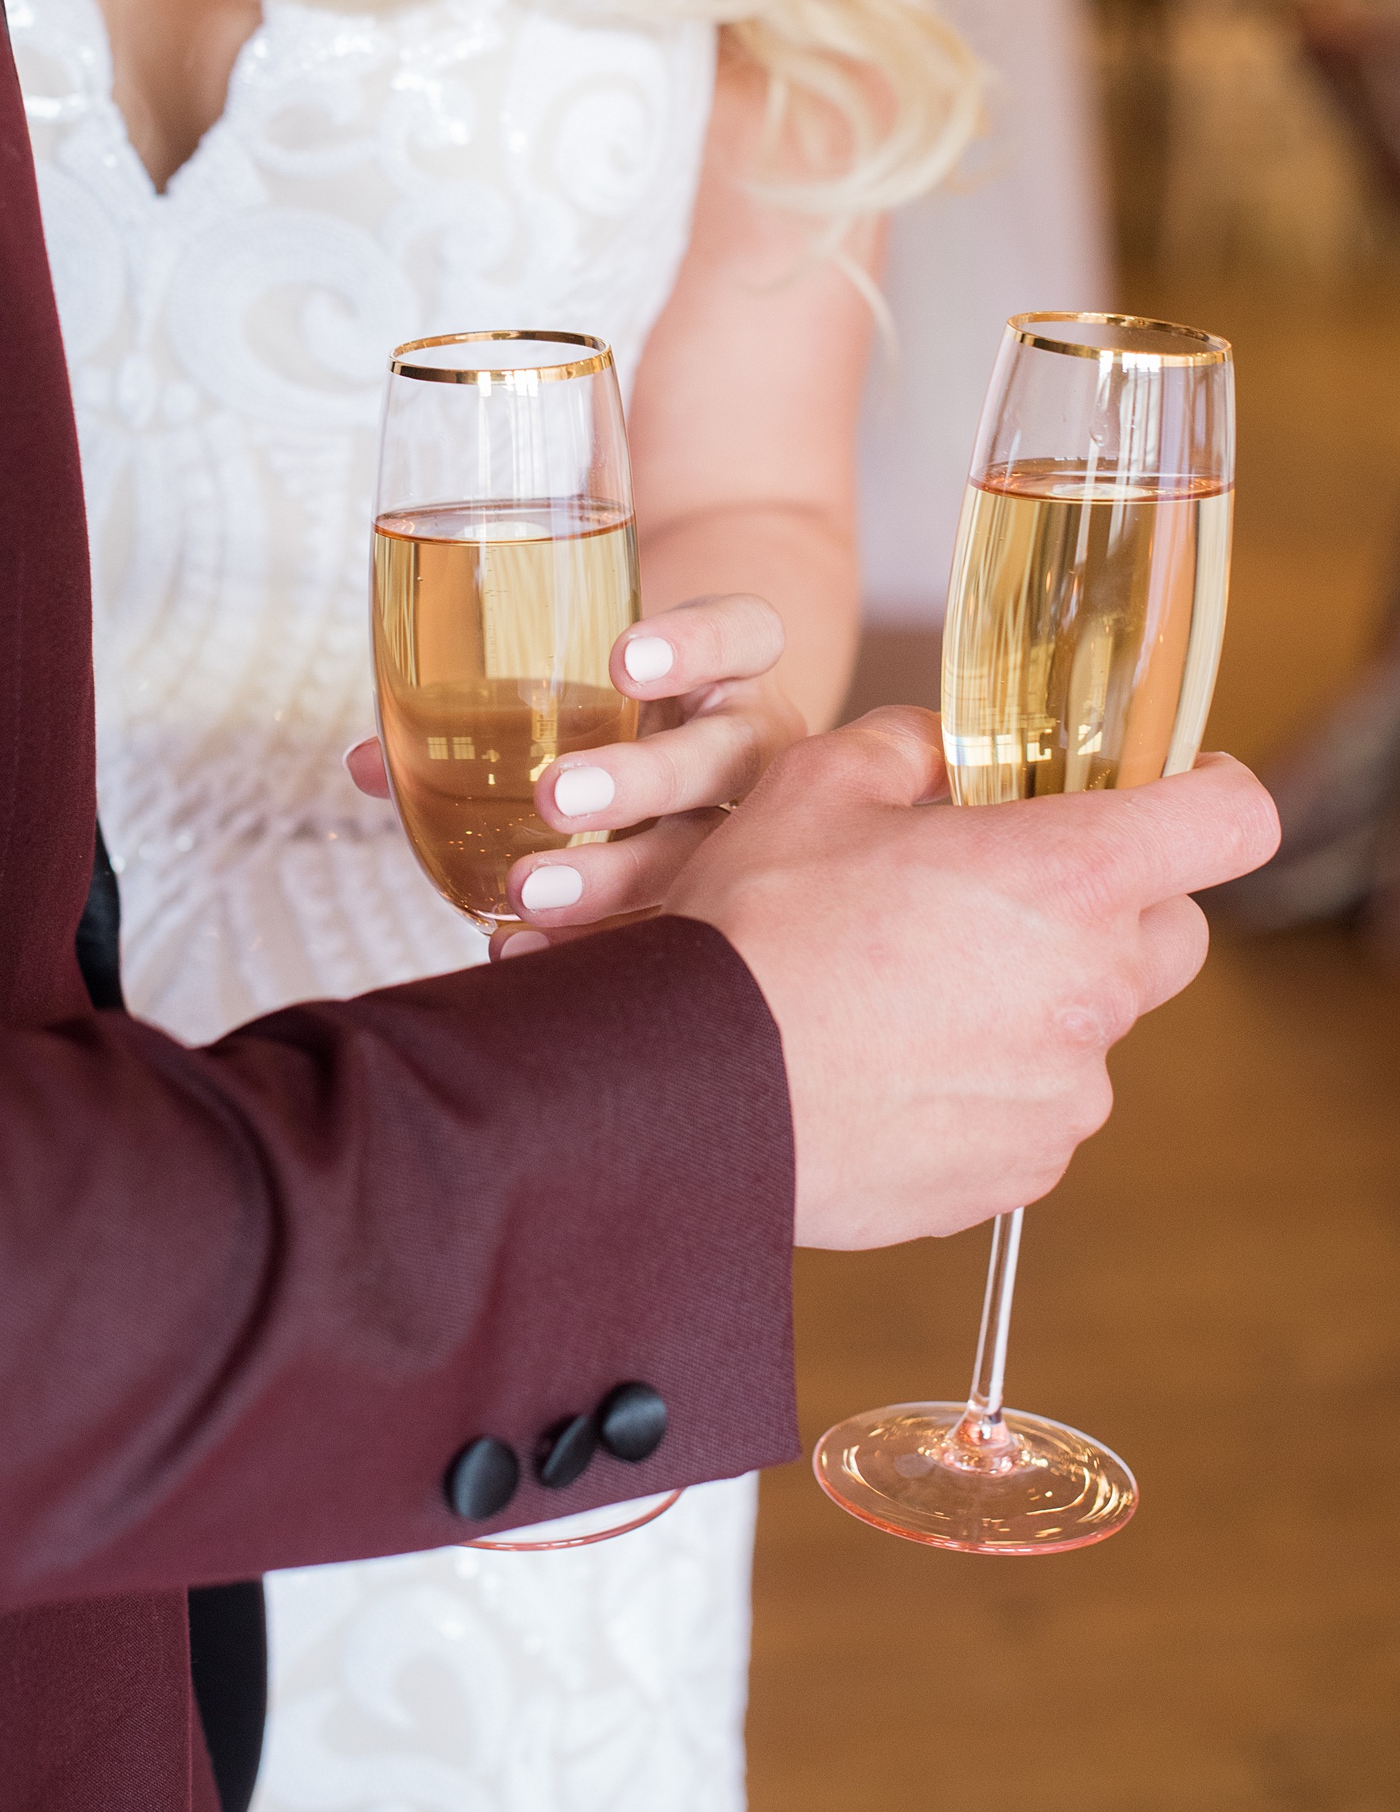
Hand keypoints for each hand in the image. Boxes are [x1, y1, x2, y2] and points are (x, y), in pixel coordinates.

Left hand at [343, 595, 805, 935]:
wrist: (678, 739)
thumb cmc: (612, 698)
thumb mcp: (568, 672)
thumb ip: (476, 700)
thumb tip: (365, 762)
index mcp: (731, 663)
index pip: (744, 633)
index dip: (694, 644)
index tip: (621, 660)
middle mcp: (751, 740)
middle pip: (724, 756)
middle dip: (640, 779)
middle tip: (552, 798)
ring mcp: (745, 822)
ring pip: (708, 848)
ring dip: (617, 876)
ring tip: (526, 890)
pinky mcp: (723, 887)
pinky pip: (669, 916)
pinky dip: (593, 936)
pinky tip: (524, 946)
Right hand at [662, 707, 1278, 1252]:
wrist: (689, 1090)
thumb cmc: (755, 928)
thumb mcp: (817, 784)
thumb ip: (911, 749)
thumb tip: (947, 749)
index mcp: (1070, 875)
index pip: (1230, 823)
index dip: (1213, 798)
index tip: (1174, 795)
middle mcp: (1095, 991)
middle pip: (1172, 934)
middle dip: (1114, 906)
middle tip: (1004, 894)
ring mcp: (1065, 1095)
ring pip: (1090, 1028)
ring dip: (1033, 1002)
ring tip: (907, 993)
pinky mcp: (1020, 1170)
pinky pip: (1035, 1110)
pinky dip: (988, 1083)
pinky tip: (891, 1064)